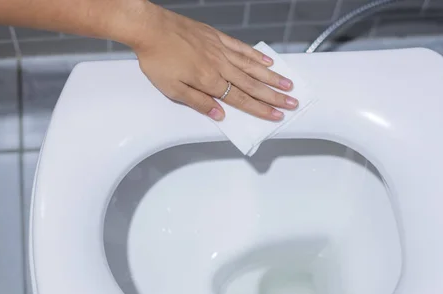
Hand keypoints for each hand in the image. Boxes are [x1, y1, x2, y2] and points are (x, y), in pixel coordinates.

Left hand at [132, 3, 298, 120]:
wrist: (150, 28)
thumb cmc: (157, 59)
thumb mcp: (172, 90)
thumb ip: (198, 103)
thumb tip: (219, 115)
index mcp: (209, 81)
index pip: (241, 99)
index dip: (261, 109)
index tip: (276, 115)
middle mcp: (220, 65)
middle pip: (253, 85)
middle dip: (274, 96)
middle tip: (292, 103)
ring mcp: (220, 49)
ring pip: (252, 66)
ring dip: (271, 78)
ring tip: (288, 84)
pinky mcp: (217, 37)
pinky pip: (241, 48)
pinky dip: (256, 56)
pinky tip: (267, 62)